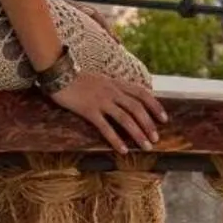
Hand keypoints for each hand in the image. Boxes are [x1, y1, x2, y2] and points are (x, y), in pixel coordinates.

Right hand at [48, 69, 168, 154]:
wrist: (58, 73)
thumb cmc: (78, 78)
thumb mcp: (101, 79)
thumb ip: (114, 87)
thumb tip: (127, 98)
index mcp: (116, 83)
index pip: (142, 93)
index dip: (155, 106)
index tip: (164, 119)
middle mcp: (112, 91)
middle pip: (136, 107)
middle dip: (149, 124)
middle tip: (156, 139)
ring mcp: (101, 100)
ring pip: (125, 118)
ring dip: (138, 133)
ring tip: (146, 146)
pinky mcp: (89, 110)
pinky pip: (105, 127)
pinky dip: (116, 139)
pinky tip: (123, 150)